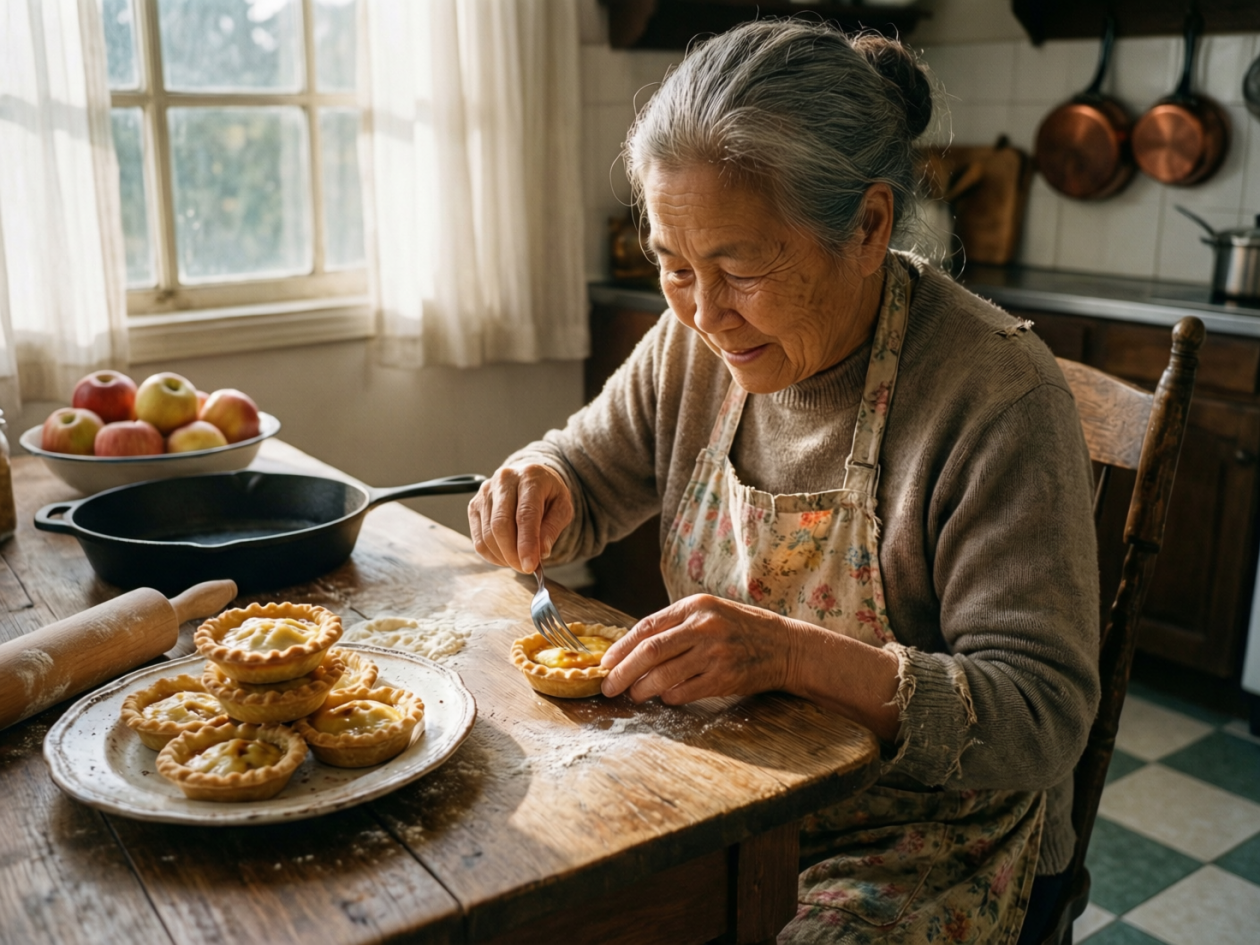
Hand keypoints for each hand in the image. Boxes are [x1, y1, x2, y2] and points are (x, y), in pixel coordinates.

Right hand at [467, 464, 573, 572]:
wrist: (530, 477)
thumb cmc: (548, 494)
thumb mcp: (562, 507)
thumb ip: (553, 528)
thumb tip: (541, 552)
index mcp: (530, 477)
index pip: (525, 514)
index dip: (527, 543)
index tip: (530, 566)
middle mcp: (504, 480)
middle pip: (500, 525)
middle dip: (512, 554)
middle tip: (526, 568)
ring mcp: (485, 492)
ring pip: (487, 534)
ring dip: (503, 556)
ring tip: (519, 561)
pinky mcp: (474, 505)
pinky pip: (478, 538)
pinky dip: (491, 554)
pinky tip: (505, 556)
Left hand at [600, 595, 794, 703]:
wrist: (785, 646)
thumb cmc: (740, 629)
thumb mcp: (709, 613)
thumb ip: (675, 626)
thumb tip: (632, 649)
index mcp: (695, 606)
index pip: (647, 627)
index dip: (621, 648)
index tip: (605, 663)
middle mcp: (703, 626)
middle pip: (650, 651)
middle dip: (623, 671)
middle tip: (608, 686)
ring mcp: (715, 652)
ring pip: (664, 674)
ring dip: (642, 688)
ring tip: (634, 695)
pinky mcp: (725, 677)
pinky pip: (685, 691)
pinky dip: (669, 697)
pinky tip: (664, 698)